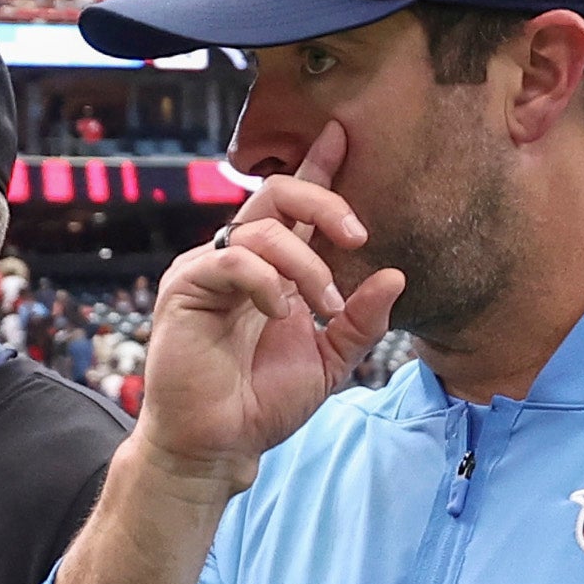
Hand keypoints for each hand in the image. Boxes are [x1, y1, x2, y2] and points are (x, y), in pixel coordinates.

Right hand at [133, 119, 405, 486]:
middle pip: (276, 193)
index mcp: (271, 270)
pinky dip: (268, 282)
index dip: (318, 168)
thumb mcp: (330, 362)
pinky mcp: (186, 287)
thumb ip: (360, 322)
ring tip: (325, 308)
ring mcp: (209, 270)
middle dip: (324, 199)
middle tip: (358, 236)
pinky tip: (281, 314)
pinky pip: (233, 260)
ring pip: (262, 229)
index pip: (294, 206)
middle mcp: (238, 260)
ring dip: (308, 265)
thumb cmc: (262, 404)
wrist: (220, 446)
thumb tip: (396, 276)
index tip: (343, 136)